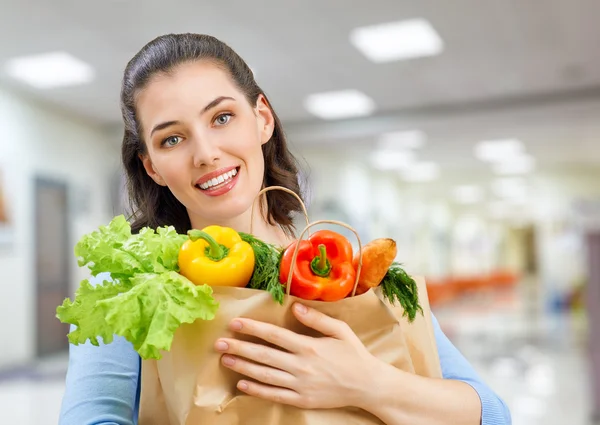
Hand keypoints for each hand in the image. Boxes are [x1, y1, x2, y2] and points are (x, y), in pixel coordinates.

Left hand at [214, 303, 380, 409]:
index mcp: (308, 346)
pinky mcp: (301, 400)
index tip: (236, 323)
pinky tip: (242, 385)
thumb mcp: (340, 331)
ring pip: (265, 376)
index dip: (253, 329)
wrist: (368, 385)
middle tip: (219, 342)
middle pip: (263, 355)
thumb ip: (316, 319)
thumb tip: (295, 307)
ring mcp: (299, 385)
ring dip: (243, 367)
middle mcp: (301, 366)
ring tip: (225, 359)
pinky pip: (274, 395)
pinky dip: (256, 391)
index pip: (274, 335)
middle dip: (240, 347)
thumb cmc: (354, 354)